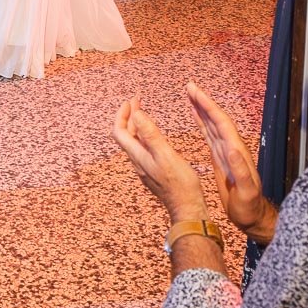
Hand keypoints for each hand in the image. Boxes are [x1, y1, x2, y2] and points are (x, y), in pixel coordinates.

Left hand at [111, 97, 208, 222]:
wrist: (187, 207)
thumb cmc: (180, 184)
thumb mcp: (166, 155)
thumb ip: (150, 134)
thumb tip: (136, 114)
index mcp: (138, 156)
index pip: (119, 131)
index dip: (122, 114)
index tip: (130, 100)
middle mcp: (137, 161)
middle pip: (125, 135)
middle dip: (129, 116)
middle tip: (137, 100)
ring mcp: (145, 166)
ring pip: (134, 141)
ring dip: (136, 124)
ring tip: (143, 112)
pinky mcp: (153, 170)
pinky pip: (143, 148)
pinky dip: (144, 134)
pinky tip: (153, 134)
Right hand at [188, 83, 276, 243]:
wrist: (252, 215)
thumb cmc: (249, 206)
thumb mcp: (246, 191)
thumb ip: (241, 170)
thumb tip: (232, 148)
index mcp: (237, 152)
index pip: (222, 123)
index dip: (209, 107)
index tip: (196, 93)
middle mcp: (232, 147)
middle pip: (216, 119)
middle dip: (203, 102)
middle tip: (190, 87)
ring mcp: (226, 151)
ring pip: (212, 124)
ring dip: (201, 109)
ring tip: (190, 95)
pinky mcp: (220, 157)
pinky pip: (209, 135)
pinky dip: (202, 122)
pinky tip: (196, 115)